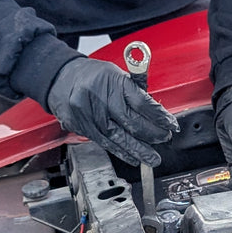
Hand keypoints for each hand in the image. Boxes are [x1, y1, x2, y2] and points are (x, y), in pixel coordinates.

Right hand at [46, 58, 178, 165]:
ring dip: (138, 150)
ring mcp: (89, 113)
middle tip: (164, 139)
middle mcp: (101, 97)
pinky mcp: (81, 125)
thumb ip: (136, 91)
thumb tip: (158, 112)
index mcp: (114, 81)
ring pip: (118, 136)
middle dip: (152, 134)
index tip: (170, 125)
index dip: (159, 116)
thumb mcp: (117, 74)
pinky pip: (104, 142)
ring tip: (152, 158)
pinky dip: (121, 152)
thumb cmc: (93, 76)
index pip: (142, 102)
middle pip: (131, 121)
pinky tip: (133, 158)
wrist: (61, 78)